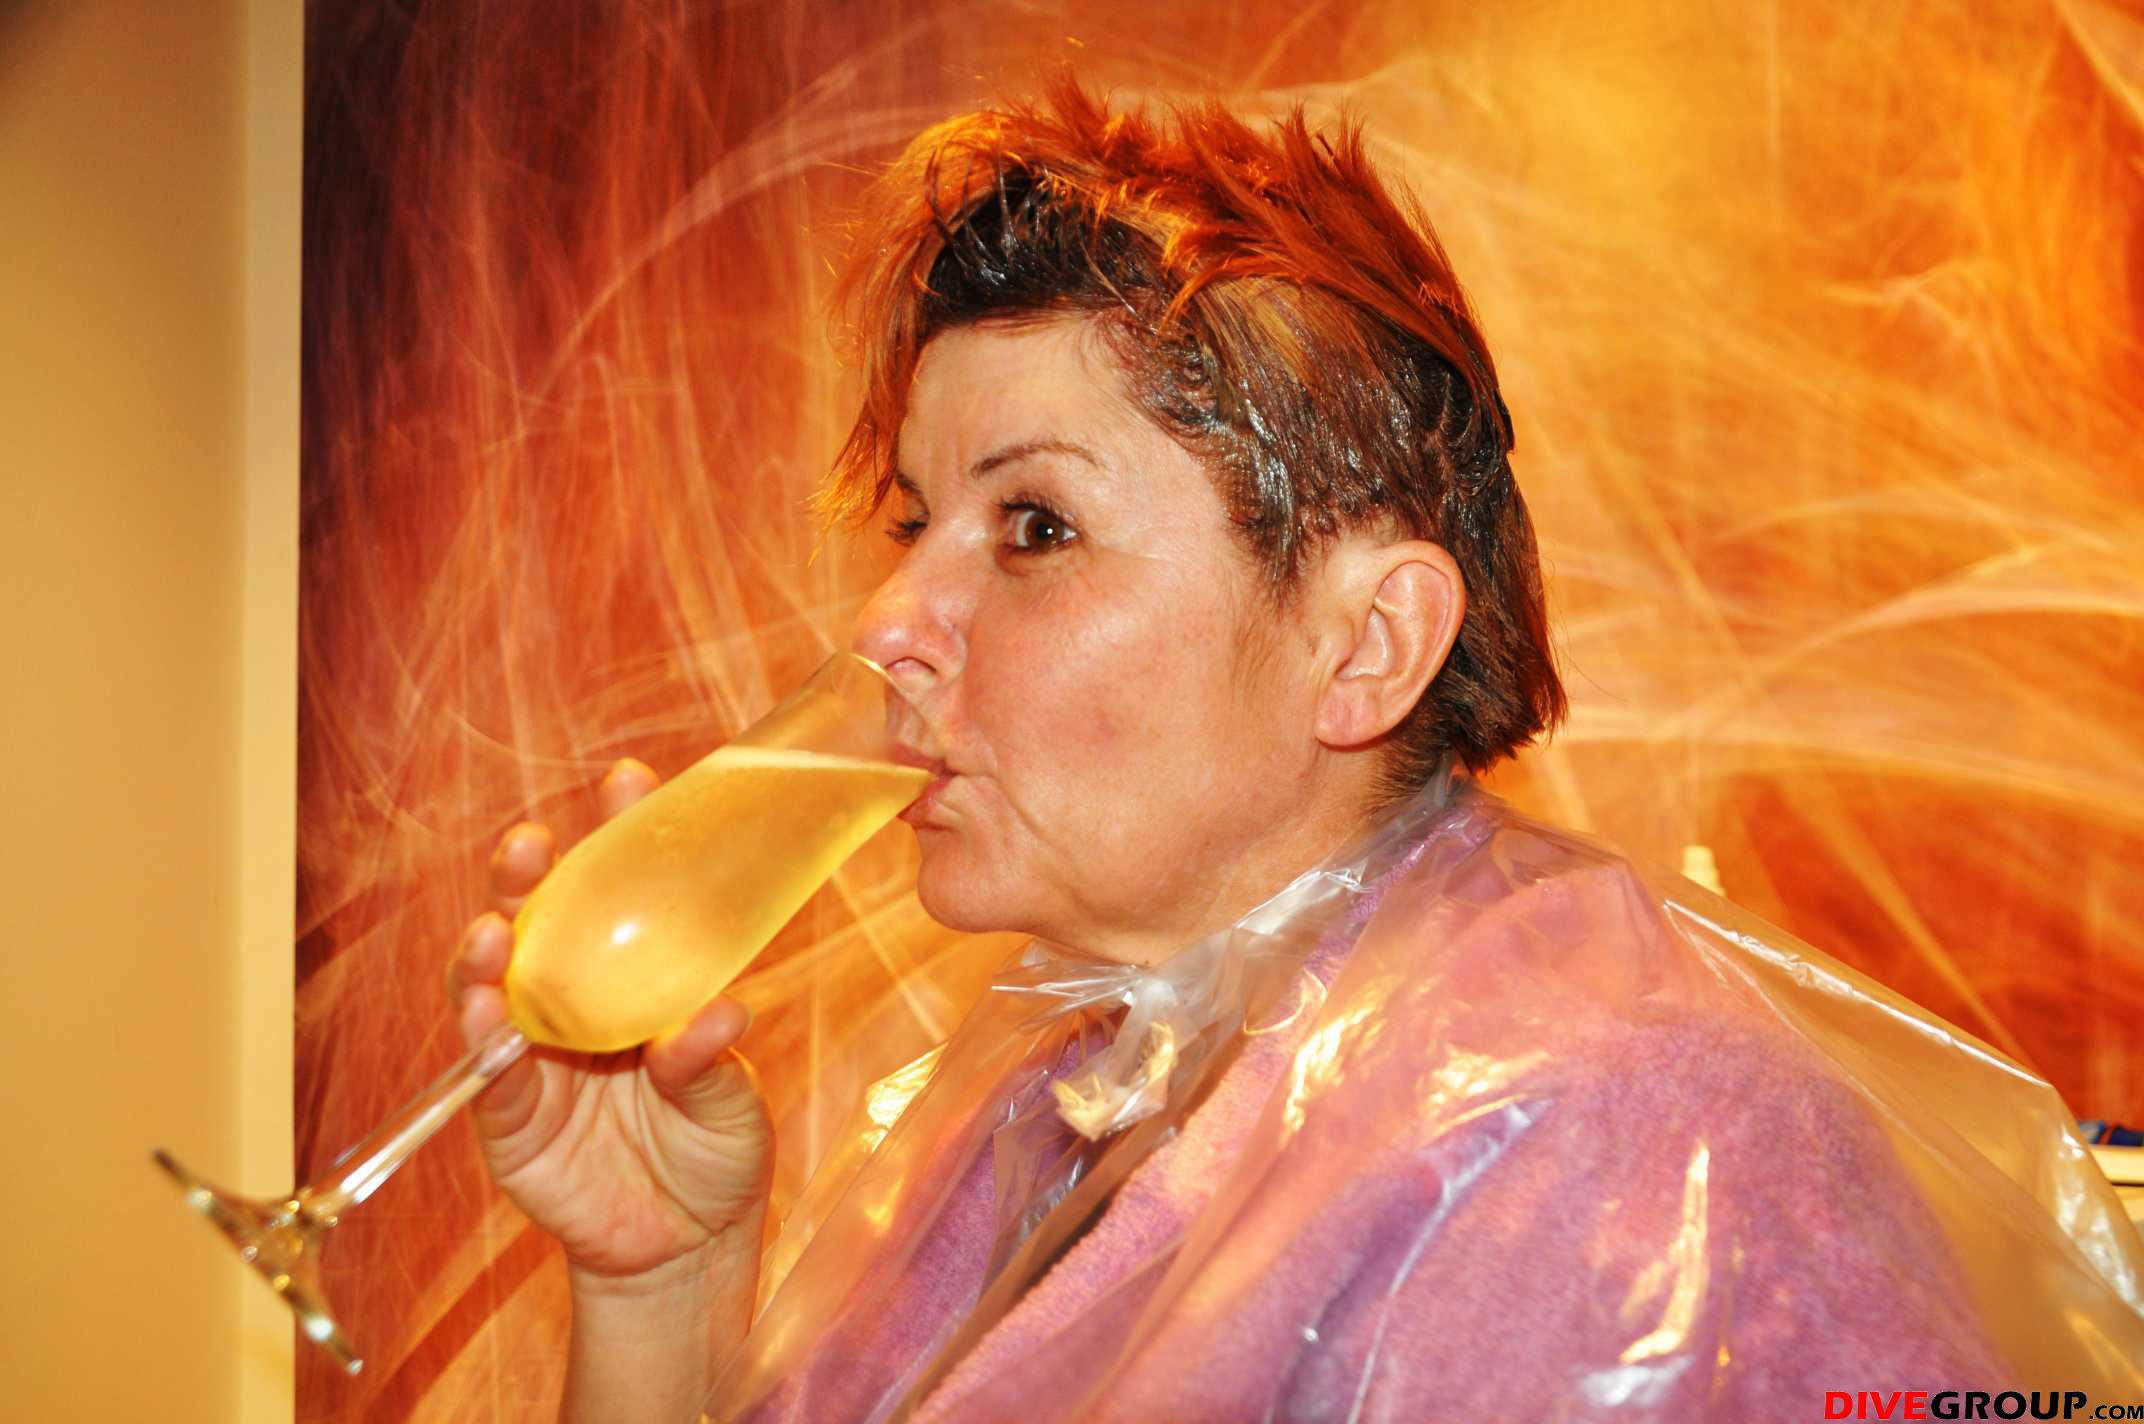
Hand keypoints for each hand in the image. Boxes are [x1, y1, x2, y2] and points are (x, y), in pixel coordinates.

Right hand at [449, 759, 773, 1285]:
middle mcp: (578, 1001)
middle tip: (535, 845)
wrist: (688, 1244)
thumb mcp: (732, 1098)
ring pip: (494, 984)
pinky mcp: (509, 1116)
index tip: (629, 783)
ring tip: (498, 927)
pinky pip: (485, 1070)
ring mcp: (536, 1054)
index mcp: (637, 978)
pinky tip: (485, 1007)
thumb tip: (719, 1014)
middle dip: (529, 877)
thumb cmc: (716, 1150)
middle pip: (541, 922)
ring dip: (489, 949)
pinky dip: (481, 1036)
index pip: (625, 894)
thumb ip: (709, 1056)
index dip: (619, 837)